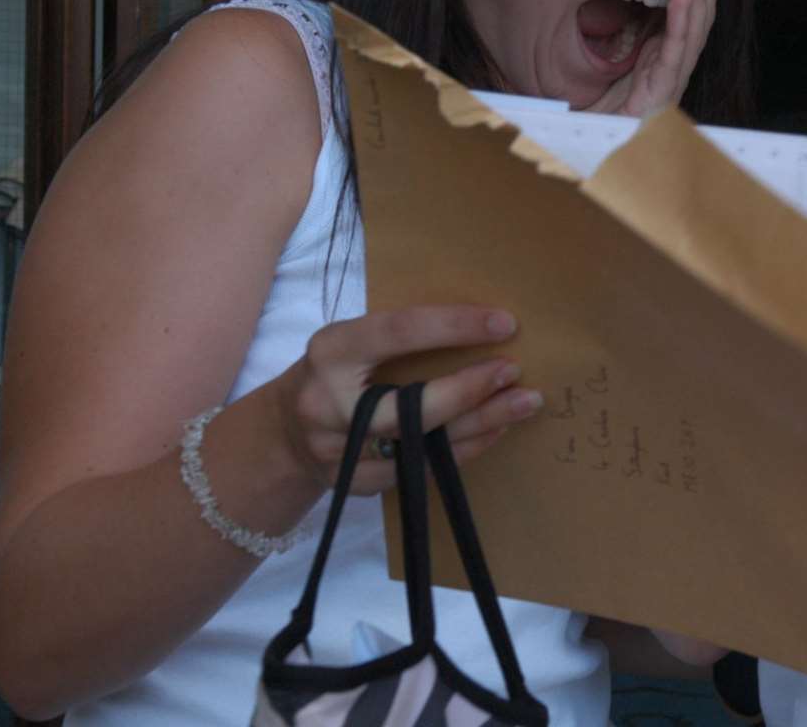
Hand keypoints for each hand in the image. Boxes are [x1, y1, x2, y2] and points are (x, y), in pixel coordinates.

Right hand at [268, 304, 542, 494]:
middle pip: (413, 407)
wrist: (283, 434)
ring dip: (481, 424)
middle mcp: (329, 403)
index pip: (401, 331)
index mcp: (332, 351)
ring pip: (423, 445)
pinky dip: (462, 451)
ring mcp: (339, 452)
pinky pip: (420, 470)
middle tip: (515, 373)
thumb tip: (483, 328)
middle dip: (472, 390)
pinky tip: (494, 431)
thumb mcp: (352, 343)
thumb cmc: (336, 374)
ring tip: (523, 403)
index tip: (505, 324)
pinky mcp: (353, 483)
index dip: (455, 327)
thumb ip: (400, 338)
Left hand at [588, 0, 718, 117]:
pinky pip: (676, 51)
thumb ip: (639, 28)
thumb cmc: (613, 102)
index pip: (693, 4)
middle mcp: (680, 60)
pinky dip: (680, 23)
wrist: (602, 140)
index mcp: (673, 50)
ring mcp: (675, 74)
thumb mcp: (626, 54)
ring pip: (694, 24)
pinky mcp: (664, 88)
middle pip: (701, 8)